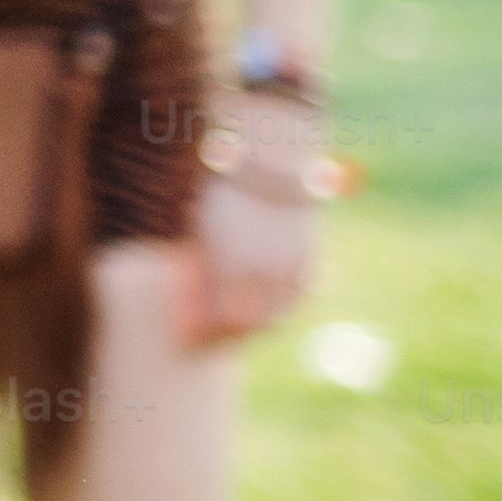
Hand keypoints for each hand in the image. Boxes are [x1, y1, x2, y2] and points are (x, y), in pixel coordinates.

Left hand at [186, 150, 324, 344]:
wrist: (270, 164)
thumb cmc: (224, 192)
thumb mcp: (203, 228)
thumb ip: (202, 265)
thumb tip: (195, 296)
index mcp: (229, 265)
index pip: (220, 317)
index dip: (206, 329)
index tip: (193, 334)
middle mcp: (262, 272)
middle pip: (249, 322)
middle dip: (229, 333)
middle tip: (215, 336)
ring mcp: (289, 268)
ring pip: (277, 316)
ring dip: (259, 325)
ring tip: (242, 326)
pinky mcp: (309, 260)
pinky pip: (298, 298)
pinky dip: (284, 308)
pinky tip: (271, 310)